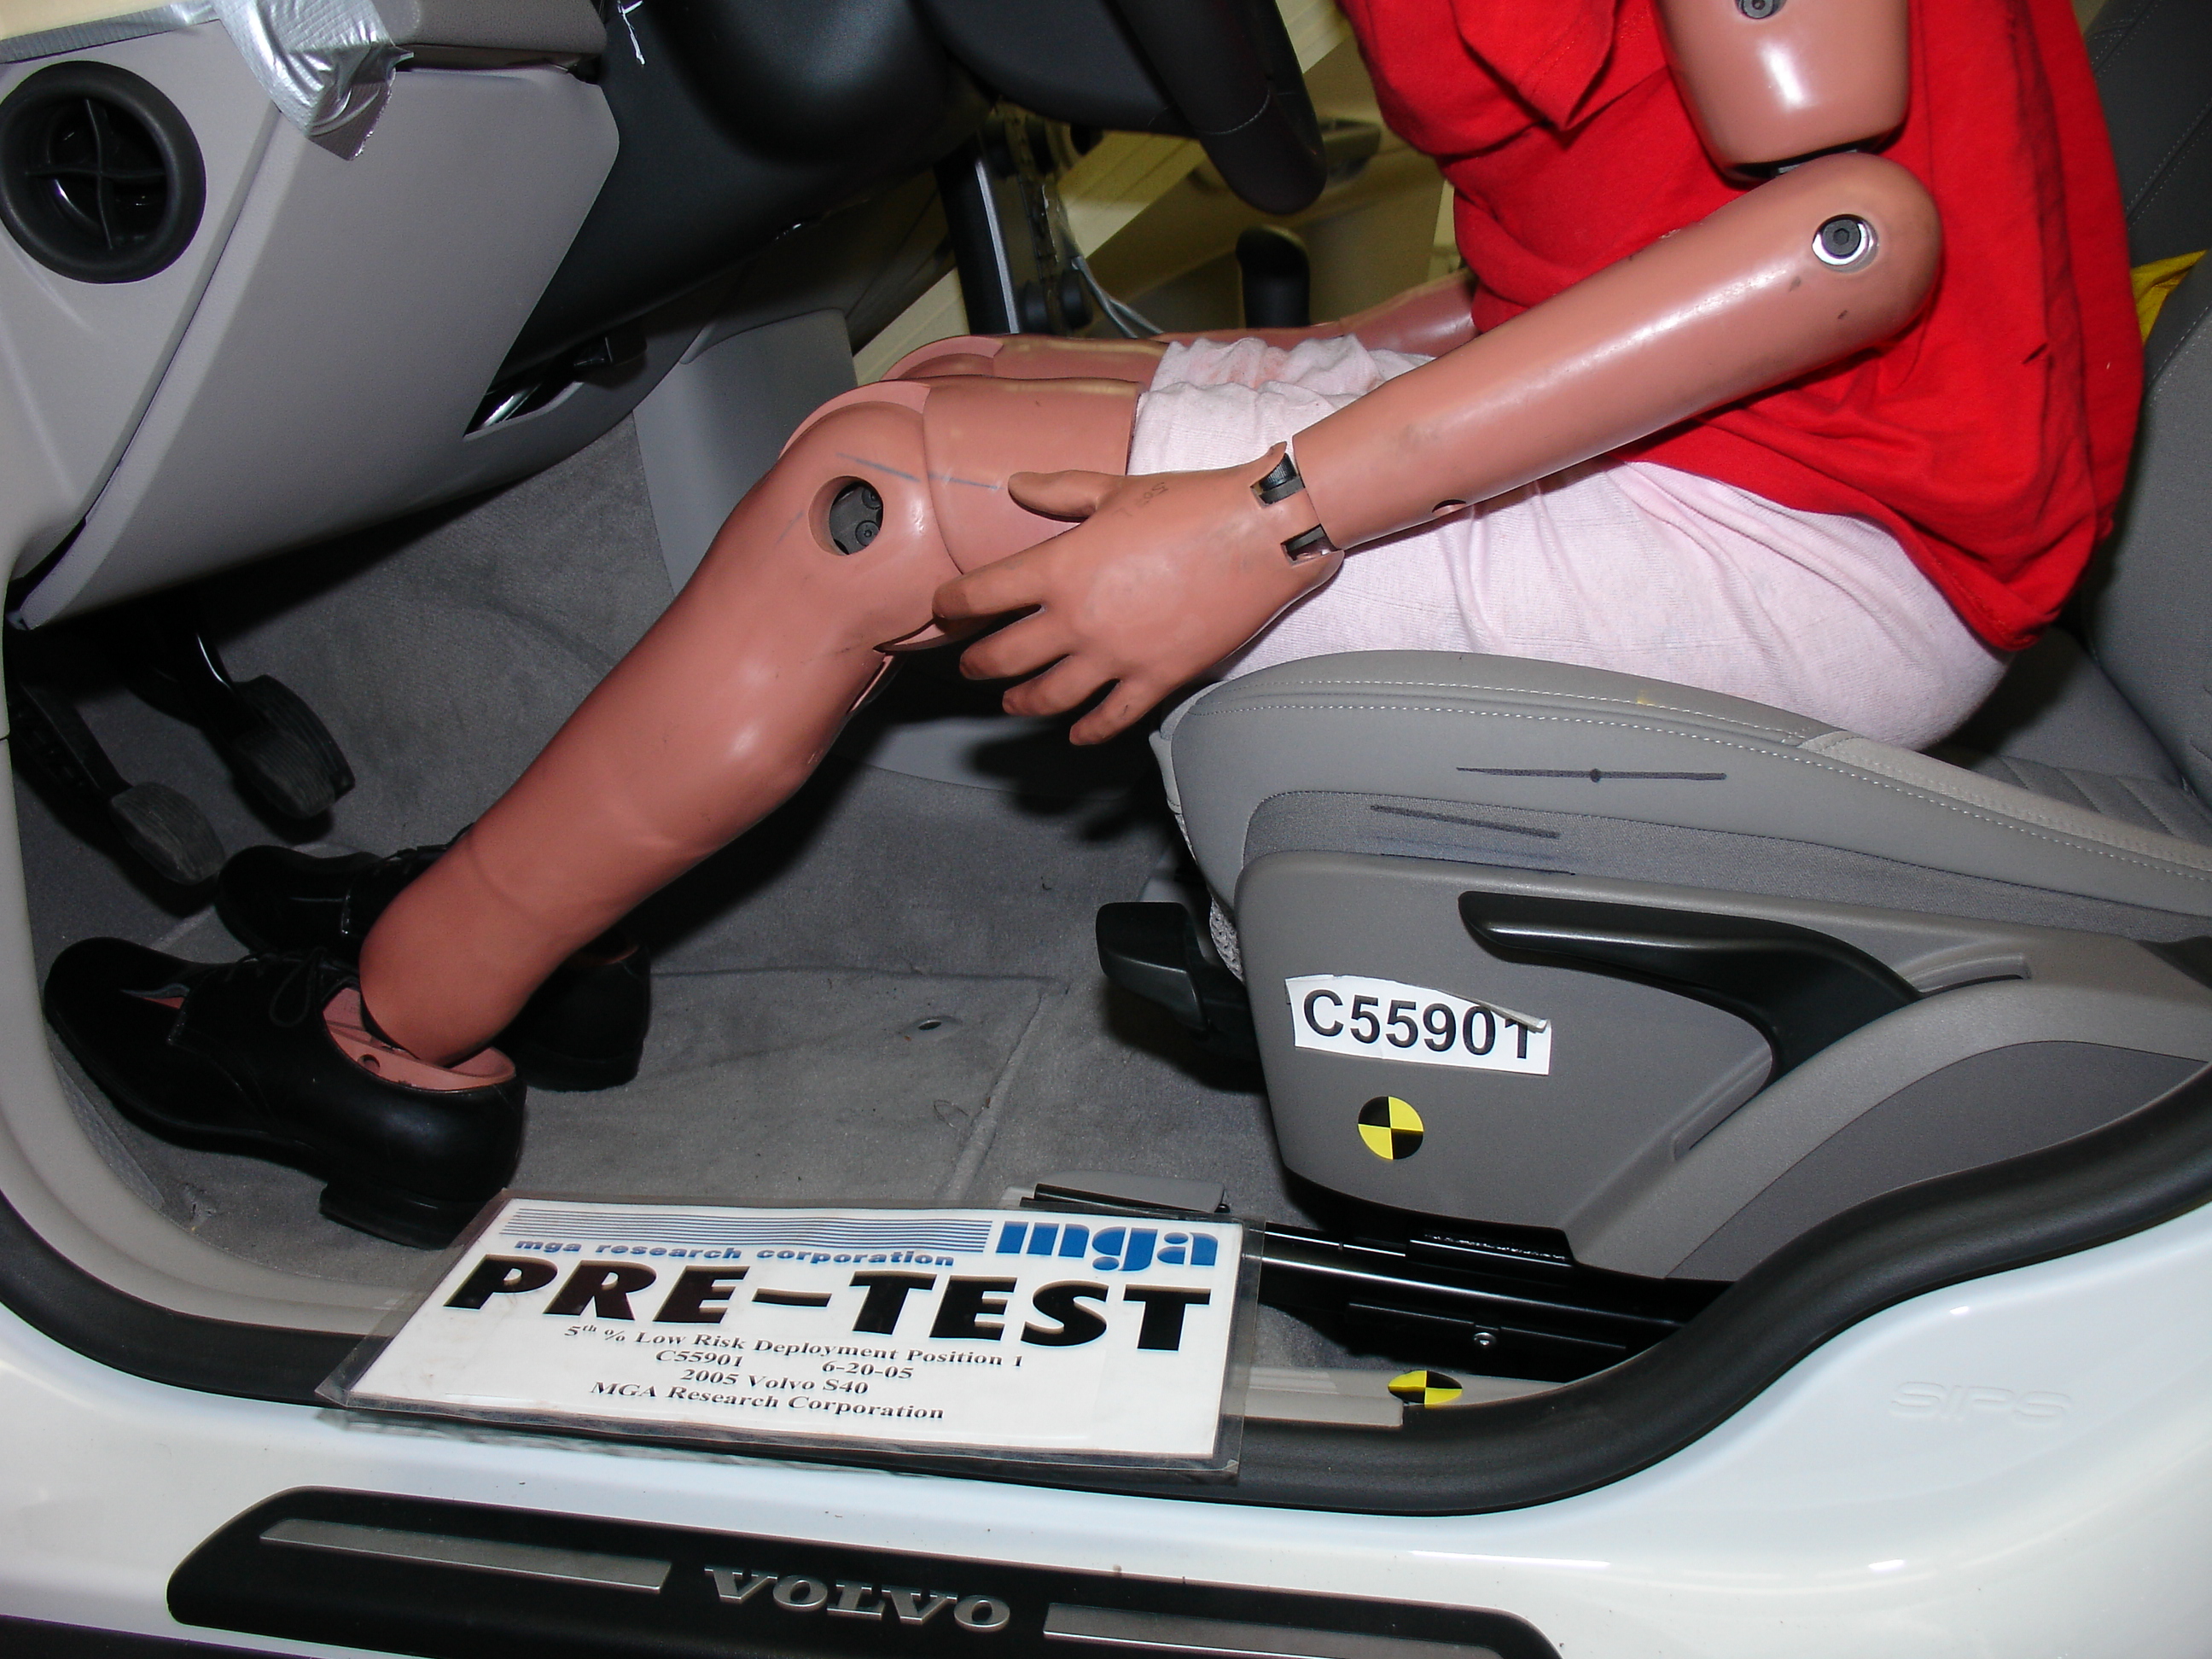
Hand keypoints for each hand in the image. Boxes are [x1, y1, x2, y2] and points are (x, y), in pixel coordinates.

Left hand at [933, 447, 1338, 743]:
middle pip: (1003, 656)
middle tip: (970, 664)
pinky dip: (1088, 731)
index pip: (980, 595)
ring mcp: (1115, 657)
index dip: (951, 606)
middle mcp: (1077, 619)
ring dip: (1022, 702)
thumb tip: (1016, 486)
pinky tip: (1076, 734)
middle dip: (978, 663)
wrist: (1257, 533)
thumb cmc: (1188, 503)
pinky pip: (1110, 719)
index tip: (944, 612)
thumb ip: (1058, 492)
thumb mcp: (1113, 488)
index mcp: (1059, 567)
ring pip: (1048, 697)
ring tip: (1013, 702)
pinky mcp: (1155, 679)